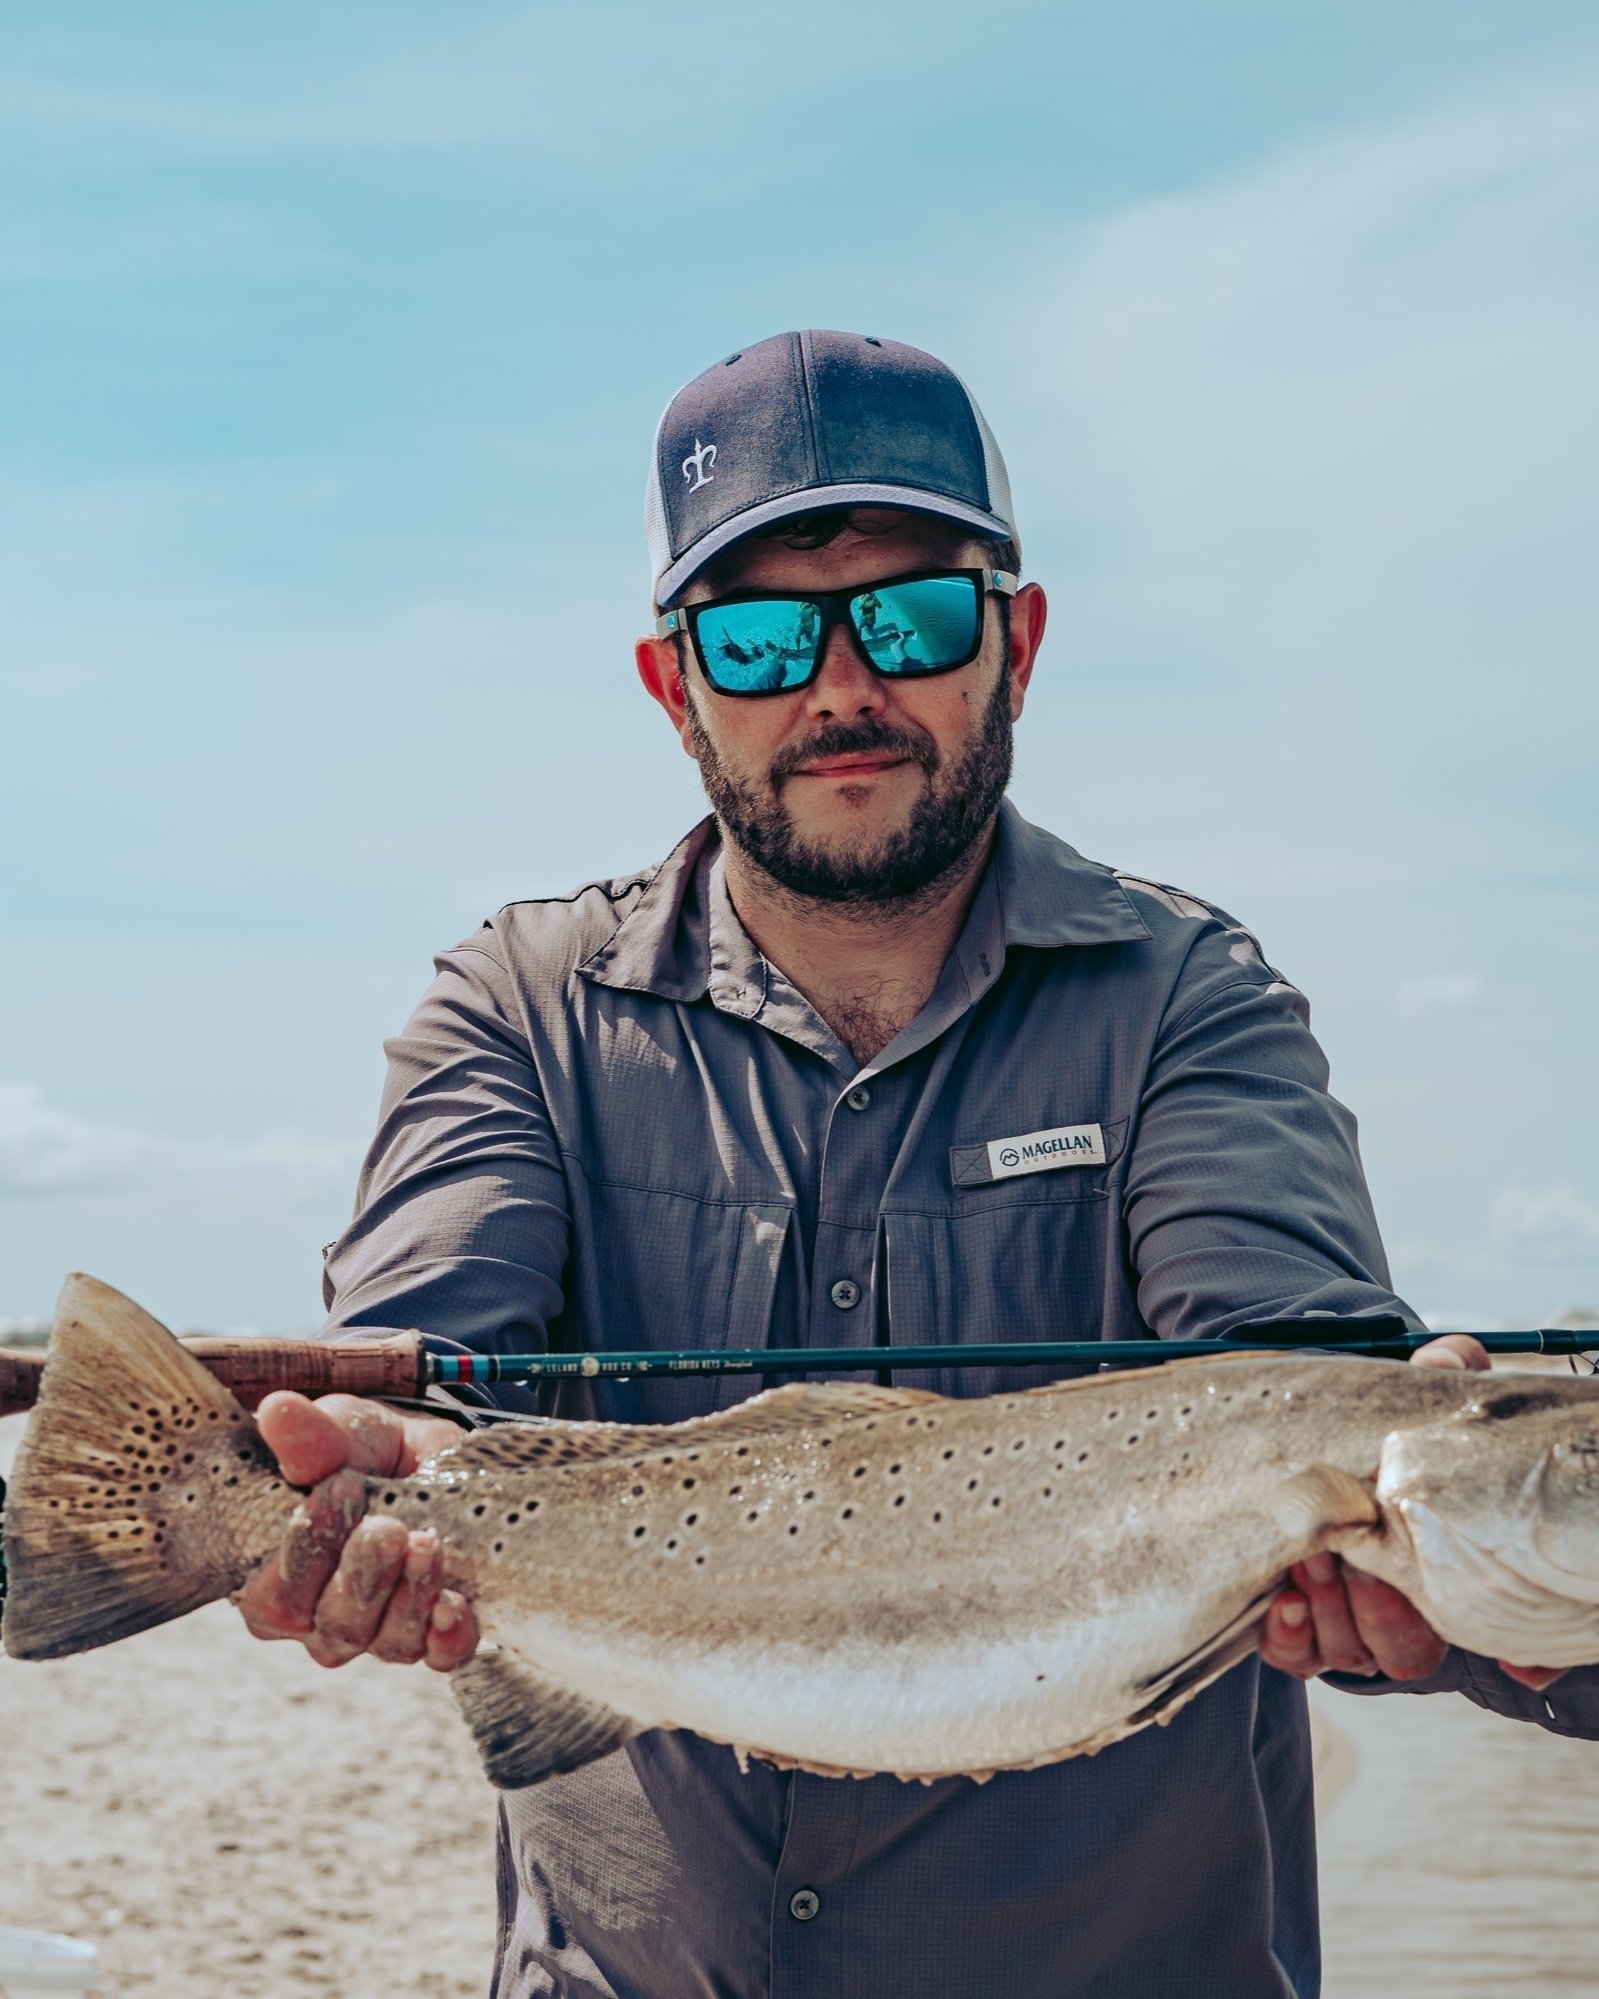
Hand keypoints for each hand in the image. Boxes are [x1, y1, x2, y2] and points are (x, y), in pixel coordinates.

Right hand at [232, 1391, 479, 1671]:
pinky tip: (456, 1604)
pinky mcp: (438, 1633)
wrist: (438, 1455)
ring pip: (387, 1643)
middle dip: (361, 1577)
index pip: (275, 1601)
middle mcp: (324, 1619)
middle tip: (388, 1527)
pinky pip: (442, 1656)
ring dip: (409, 1596)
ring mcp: (382, 1632)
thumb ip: (311, 1436)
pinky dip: (448, 1636)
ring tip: (427, 1542)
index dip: (304, 1555)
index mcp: (280, 1580)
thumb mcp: (343, 1431)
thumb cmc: (369, 1449)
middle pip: (333, 1629)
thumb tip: (277, 1409)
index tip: (335, 1493)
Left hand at [1259, 1333, 1565, 1691]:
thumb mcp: (1418, 1408)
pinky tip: (1281, 1605)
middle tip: (1342, 1556)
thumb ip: (1442, 1379)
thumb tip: (1452, 1355)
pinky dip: (1290, 1637)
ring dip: (1330, 1612)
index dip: (1467, 1623)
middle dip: (1374, 1606)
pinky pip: (1295, 1655)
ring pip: (1347, 1650)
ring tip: (1307, 1562)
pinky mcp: (1298, 1632)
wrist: (1318, 1454)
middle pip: (1399, 1645)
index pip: (1470, 1621)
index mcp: (1440, 1570)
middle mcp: (1400, 1610)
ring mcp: (1348, 1625)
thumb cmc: (1385, 1441)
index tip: (1416, 1583)